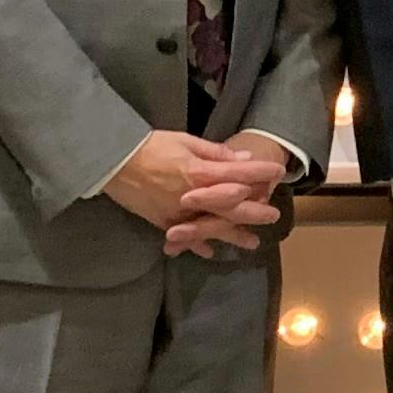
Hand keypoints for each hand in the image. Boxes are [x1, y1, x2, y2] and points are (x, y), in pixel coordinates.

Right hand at [164, 140, 304, 259]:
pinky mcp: (164, 222)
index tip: (279, 171)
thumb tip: (243, 160)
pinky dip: (198, 245)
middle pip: (232, 207)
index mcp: (200, 172)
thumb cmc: (151, 146)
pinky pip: (186, 237)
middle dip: (255, 210)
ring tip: (252, 243)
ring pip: (213, 227)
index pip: (238, 174)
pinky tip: (210, 252)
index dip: (260, 173)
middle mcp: (194, 197)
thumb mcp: (185, 141)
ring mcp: (180, 213)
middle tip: (274, 215)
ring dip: (233, 235)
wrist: (114, 162)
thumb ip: (214, 153)